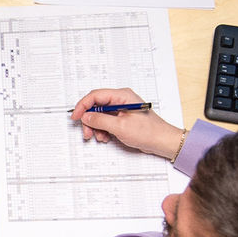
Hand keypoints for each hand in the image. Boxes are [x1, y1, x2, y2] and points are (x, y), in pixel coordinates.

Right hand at [69, 88, 183, 158]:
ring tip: (100, 137)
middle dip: (89, 120)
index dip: (83, 106)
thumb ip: (101, 120)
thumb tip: (86, 116)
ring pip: (99, 115)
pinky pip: (106, 121)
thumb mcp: (121, 127)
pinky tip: (106, 137)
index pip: (95, 95)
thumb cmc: (149, 132)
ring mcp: (121, 109)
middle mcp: (121, 99)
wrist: (162, 141)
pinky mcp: (122, 118)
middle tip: (87, 132)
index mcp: (122, 95)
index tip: (76, 116)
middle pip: (96, 106)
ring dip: (96, 127)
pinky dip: (103, 130)